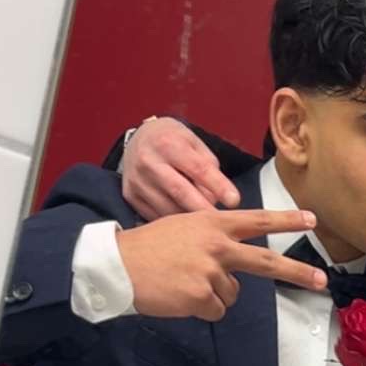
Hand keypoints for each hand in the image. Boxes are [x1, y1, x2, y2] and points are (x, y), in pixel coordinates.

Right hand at [116, 208, 327, 320]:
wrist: (118, 265)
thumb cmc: (148, 247)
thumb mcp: (183, 228)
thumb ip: (212, 239)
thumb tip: (233, 267)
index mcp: (212, 223)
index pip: (257, 220)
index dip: (286, 220)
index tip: (312, 220)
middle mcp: (217, 245)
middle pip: (266, 261)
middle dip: (297, 271)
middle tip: (322, 281)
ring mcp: (210, 271)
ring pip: (232, 293)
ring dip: (213, 294)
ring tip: (184, 283)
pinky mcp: (201, 296)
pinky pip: (216, 310)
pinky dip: (200, 309)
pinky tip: (179, 296)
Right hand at [121, 116, 240, 217]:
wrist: (139, 139)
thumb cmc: (173, 141)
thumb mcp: (193, 142)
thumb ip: (208, 166)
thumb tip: (216, 198)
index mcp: (167, 143)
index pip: (197, 167)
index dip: (217, 185)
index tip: (234, 201)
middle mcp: (148, 161)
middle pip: (180, 191)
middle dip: (203, 209)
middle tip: (222, 224)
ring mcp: (137, 181)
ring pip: (167, 208)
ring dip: (189, 220)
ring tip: (206, 225)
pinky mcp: (131, 196)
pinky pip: (156, 216)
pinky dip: (173, 223)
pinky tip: (185, 226)